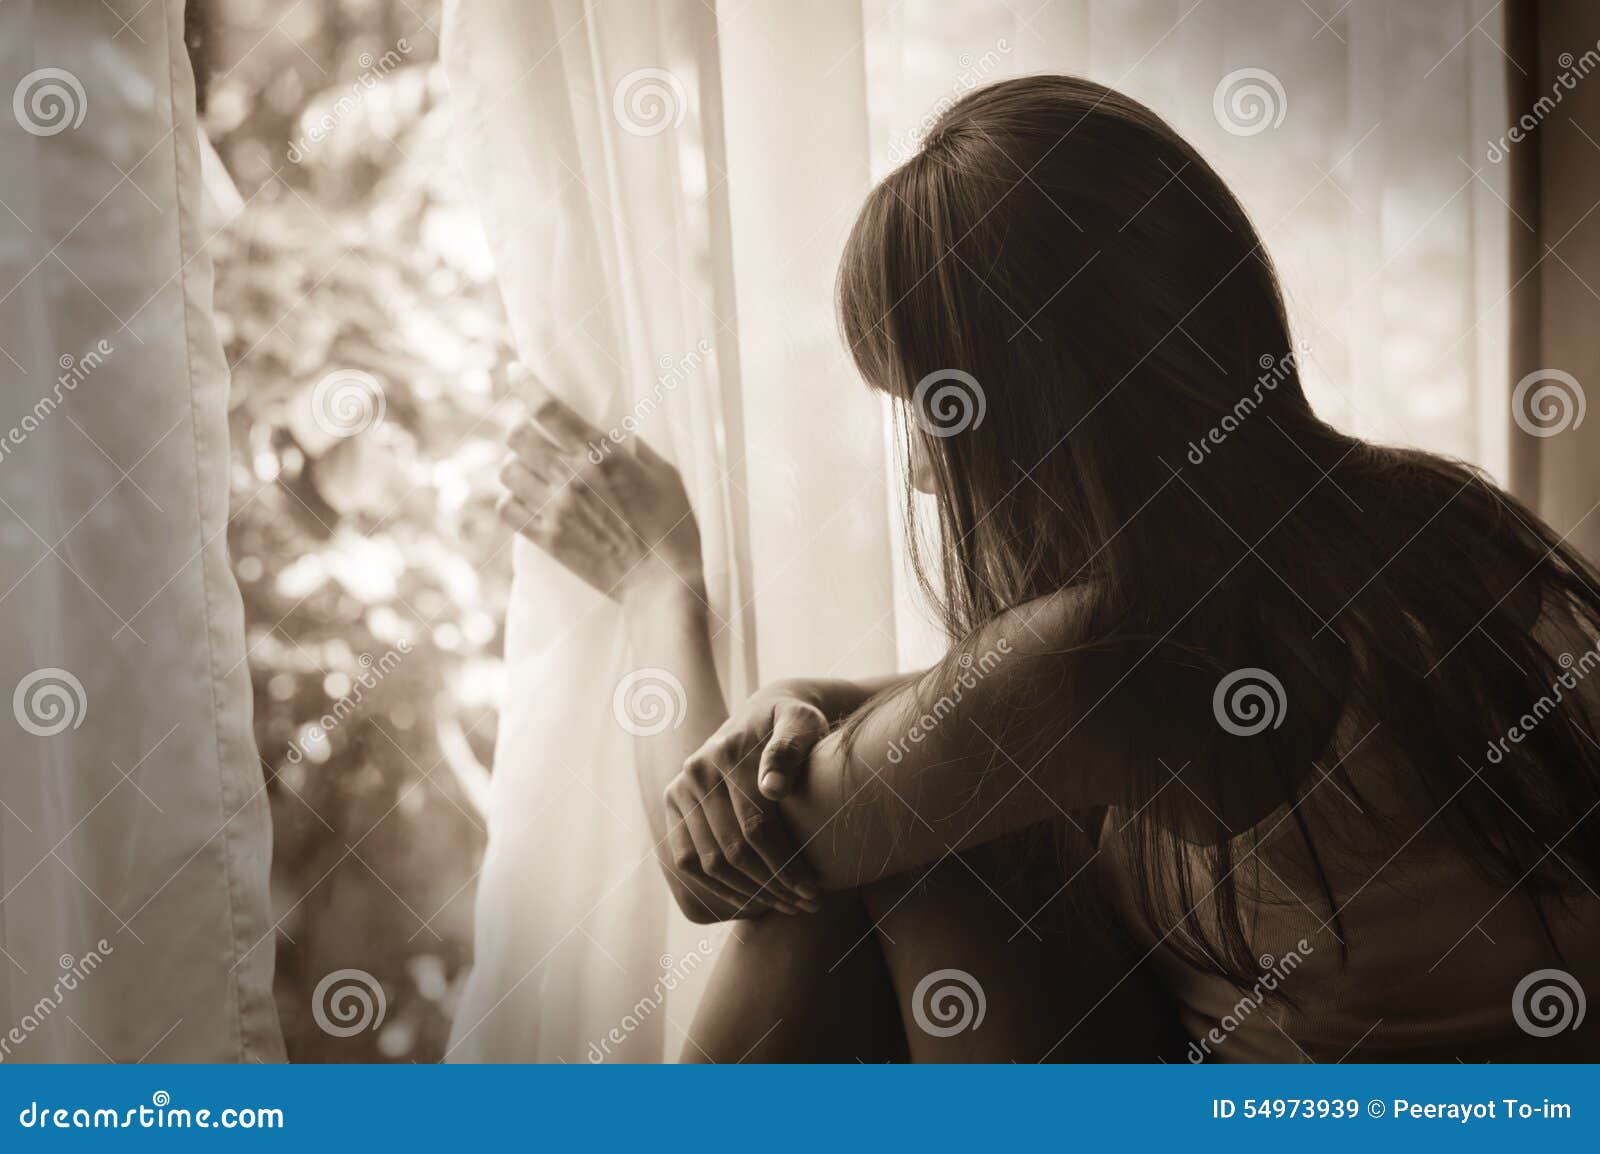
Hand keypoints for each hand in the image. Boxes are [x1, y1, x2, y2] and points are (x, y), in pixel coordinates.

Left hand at [497, 371, 703, 601]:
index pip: (547, 409)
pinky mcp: (546, 539)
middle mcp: (569, 477)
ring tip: (535, 473)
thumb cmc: (673, 526)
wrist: (660, 583)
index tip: (513, 371)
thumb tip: (612, 436)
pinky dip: (512, 500)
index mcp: (600, 454)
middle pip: (516, 436)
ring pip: (507, 472)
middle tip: (535, 436)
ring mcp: (554, 509)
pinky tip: (529, 501)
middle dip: (522, 430)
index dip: (524, 384)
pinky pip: (506, 509)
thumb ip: (632, 450)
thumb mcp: (663, 475)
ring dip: (518, 467)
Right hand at [664, 684, 831, 913]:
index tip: (814, 891)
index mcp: (727, 752)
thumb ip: (790, 749)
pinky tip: (752, 899)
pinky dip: (718, 887)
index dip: (785, 865)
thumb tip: (771, 788)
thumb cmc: (795, 723)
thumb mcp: (802, 724)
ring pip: (708, 862)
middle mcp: (696, 771)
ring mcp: (680, 788)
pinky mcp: (673, 803)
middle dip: (771, 886)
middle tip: (806, 905)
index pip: (756, 826)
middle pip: (732, 849)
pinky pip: (687, 860)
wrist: (763, 713)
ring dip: (747, 893)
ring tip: (785, 905)